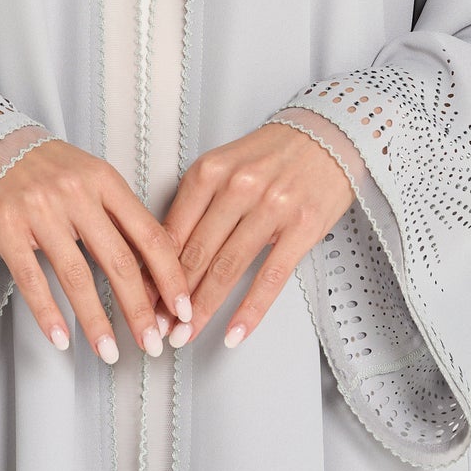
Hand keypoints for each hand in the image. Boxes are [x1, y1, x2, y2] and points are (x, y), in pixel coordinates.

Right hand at [0, 138, 191, 362]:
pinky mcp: (8, 230)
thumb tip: (153, 268)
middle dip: (140, 310)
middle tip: (153, 342)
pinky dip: (48, 313)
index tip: (181, 307)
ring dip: (97, 322)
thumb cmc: (45, 165)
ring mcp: (40, 212)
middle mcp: (75, 194)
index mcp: (104, 180)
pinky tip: (62, 337)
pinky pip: (32, 279)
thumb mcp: (91, 176)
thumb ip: (118, 215)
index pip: (149, 234)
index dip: (170, 276)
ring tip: (110, 351)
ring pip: (77, 277)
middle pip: (118, 261)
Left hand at [148, 122, 356, 349]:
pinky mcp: (301, 227)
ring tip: (185, 335)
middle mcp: (237, 187)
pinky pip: (270, 278)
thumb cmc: (273, 153)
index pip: (172, 231)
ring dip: (203, 310)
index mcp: (210, 171)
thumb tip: (166, 255)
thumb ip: (197, 205)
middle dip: (172, 299)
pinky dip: (250, 311)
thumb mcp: (224, 166)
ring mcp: (271, 207)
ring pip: (227, 269)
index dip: (153, 272)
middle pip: (195, 254)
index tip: (143, 298)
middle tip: (157, 327)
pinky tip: (235, 332)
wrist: (327, 135)